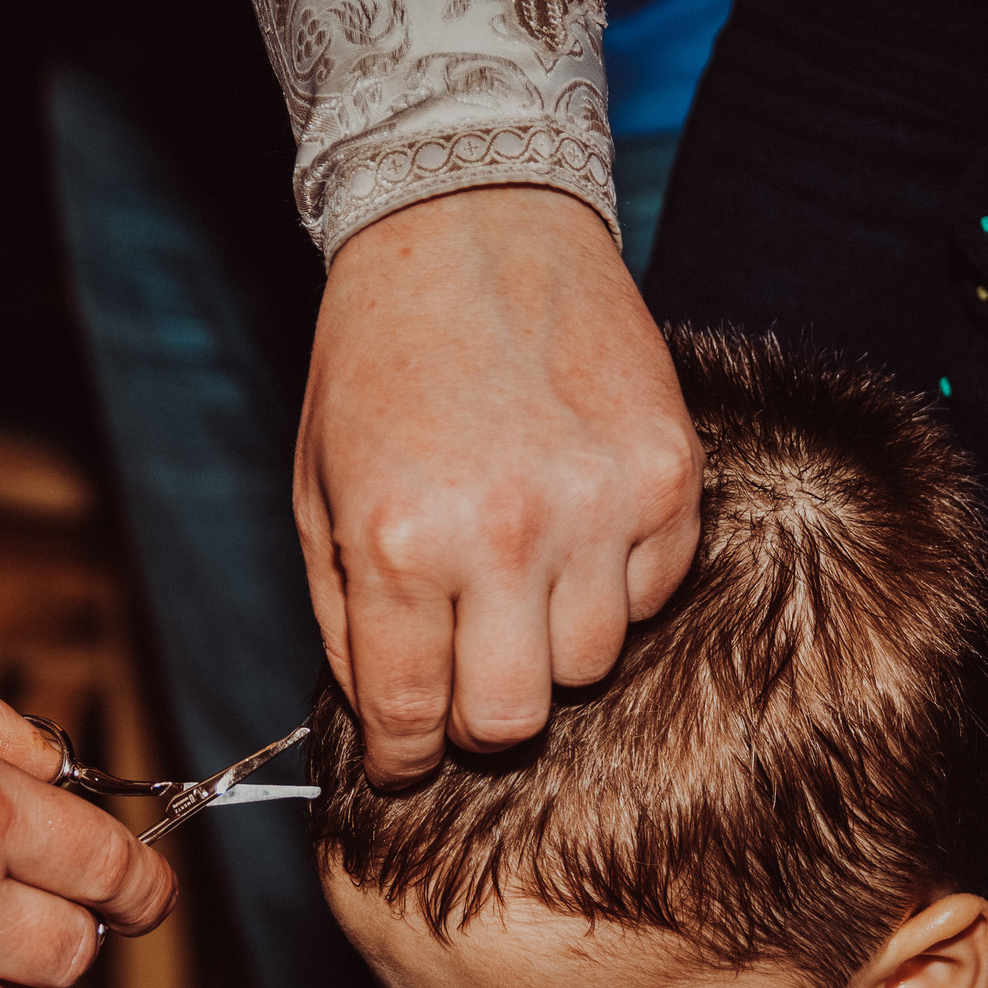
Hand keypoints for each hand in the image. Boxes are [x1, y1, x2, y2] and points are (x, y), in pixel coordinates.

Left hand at [299, 185, 702, 781]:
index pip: (412, 716)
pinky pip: (656, 592)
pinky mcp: (669, 474)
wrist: (470, 224)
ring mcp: (597, 504)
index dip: (405, 759)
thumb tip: (389, 720)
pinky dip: (617, 585)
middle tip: (466, 683)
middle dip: (480, 719)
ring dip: (551, 644)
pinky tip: (578, 529)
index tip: (408, 763)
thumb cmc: (379, 359)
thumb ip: (347, 617)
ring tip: (523, 579)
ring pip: (591, 665)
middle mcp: (504, 534)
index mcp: (398, 542)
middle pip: (513, 718)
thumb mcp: (318, 492)